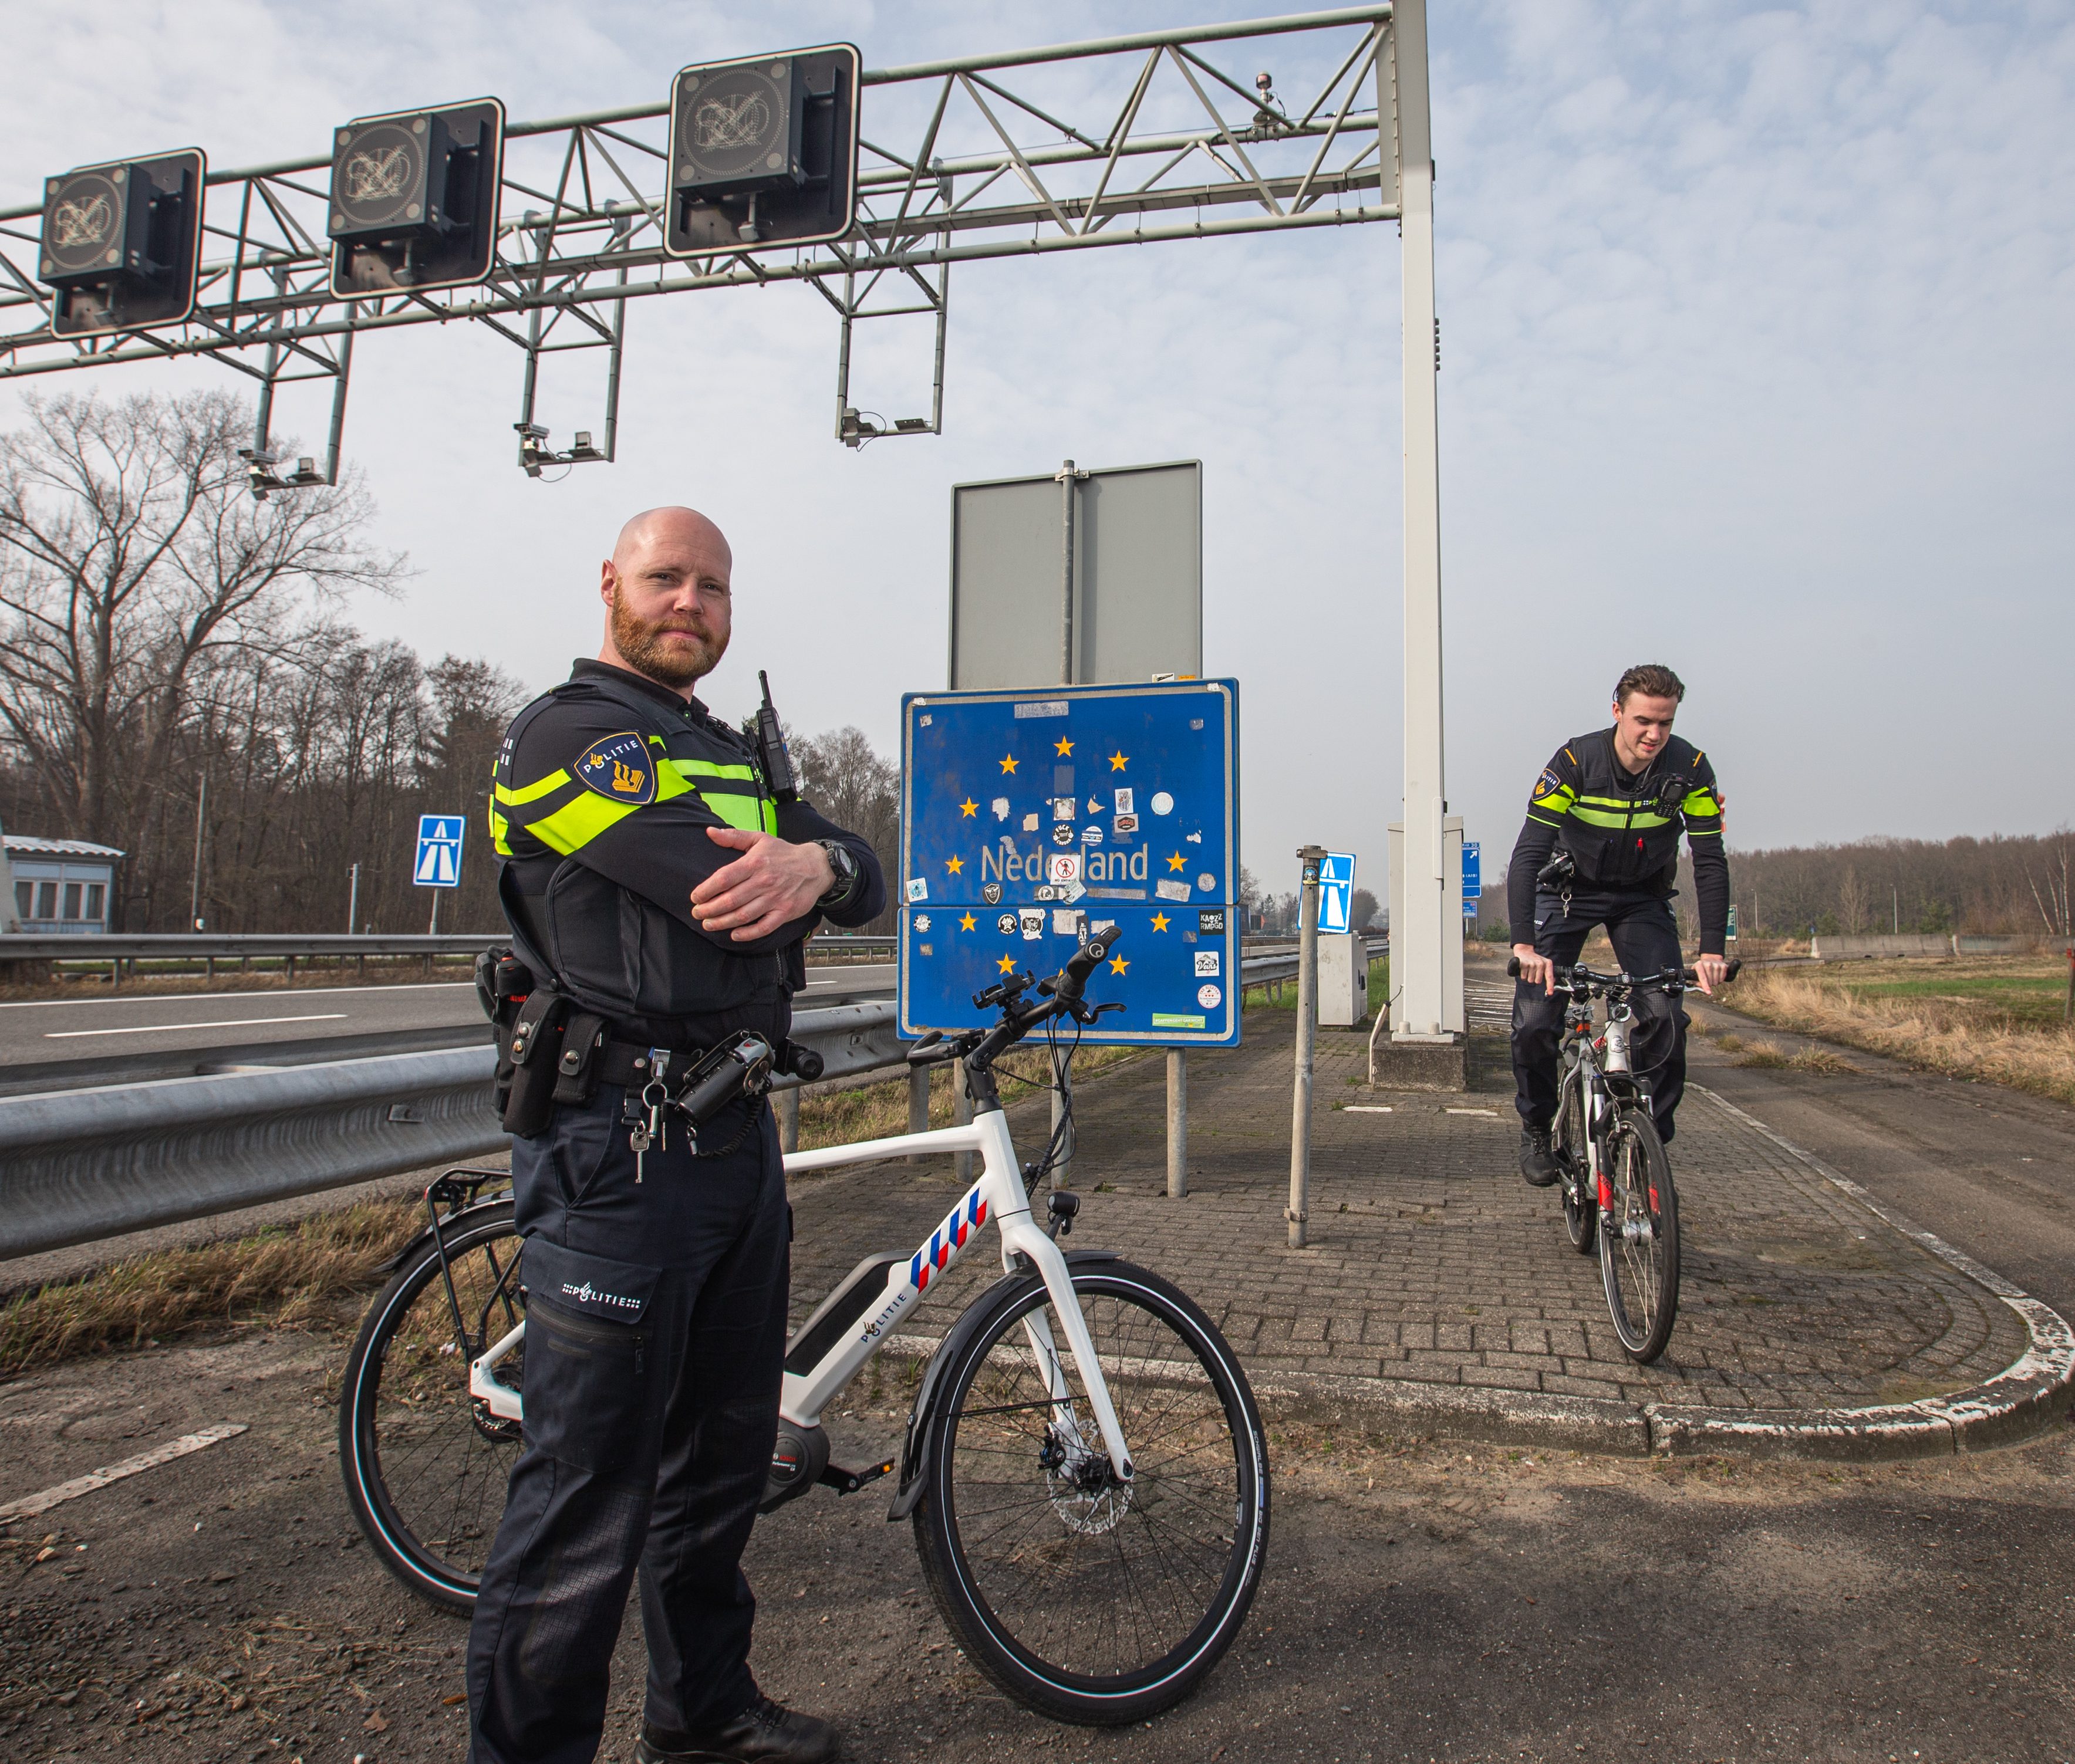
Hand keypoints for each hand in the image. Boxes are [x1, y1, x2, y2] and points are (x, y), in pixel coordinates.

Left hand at [689, 828, 834, 941]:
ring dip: (722, 922)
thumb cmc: (784, 853)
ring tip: (709, 925)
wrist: (816, 866)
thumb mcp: (760, 839)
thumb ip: (733, 836)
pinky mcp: (785, 912)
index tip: (695, 897)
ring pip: (743, 915)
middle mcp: (764, 881)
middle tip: (697, 914)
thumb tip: (710, 832)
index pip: (724, 878)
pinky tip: (734, 935)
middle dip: (709, 909)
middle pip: (730, 899)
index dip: (706, 890)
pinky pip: (764, 927)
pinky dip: (748, 933)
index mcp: (755, 863)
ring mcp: (775, 899)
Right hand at [1513, 943, 1555, 995]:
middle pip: (1538, 981)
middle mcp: (1540, 963)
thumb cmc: (1535, 959)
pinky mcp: (1523, 964)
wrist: (1525, 951)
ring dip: (1528, 977)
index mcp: (1547, 963)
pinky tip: (1524, 969)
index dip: (1550, 986)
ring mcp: (1532, 963)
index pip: (1549, 977)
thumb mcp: (1544, 964)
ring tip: (1528, 969)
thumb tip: (1553, 981)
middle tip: (1533, 972)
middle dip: (1534, 978)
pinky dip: (1522, 975)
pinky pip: (1524, 977)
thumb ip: (1548, 973)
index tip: (1550, 993)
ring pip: (1530, 980)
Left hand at [1693, 952, 1729, 995]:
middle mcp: (1708, 963)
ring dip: (1714, 983)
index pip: (1703, 978)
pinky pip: (1722, 979)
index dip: (1705, 986)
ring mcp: (1716, 964)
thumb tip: (1703, 988)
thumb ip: (1697, 982)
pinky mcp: (1723, 966)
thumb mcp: (1695, 974)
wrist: (1710, 960)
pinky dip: (1720, 980)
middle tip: (1708, 980)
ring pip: (1716, 981)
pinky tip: (1717, 976)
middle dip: (1709, 984)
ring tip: (1712, 978)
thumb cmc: (1701, 970)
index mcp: (1699, 964)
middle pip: (1710, 981)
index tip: (1708, 993)